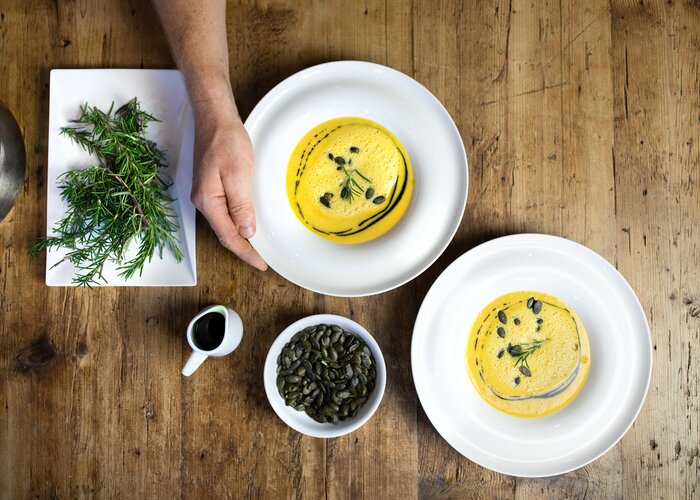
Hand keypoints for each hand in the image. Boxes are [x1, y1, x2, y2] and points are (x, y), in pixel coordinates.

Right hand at [190, 106, 267, 270]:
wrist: (214, 118)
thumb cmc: (225, 141)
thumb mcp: (237, 174)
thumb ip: (241, 205)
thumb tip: (246, 232)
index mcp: (208, 201)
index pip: (228, 236)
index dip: (246, 253)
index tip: (261, 264)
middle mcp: (203, 201)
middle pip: (224, 233)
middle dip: (243, 249)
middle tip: (262, 260)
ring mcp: (206, 194)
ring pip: (224, 223)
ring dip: (240, 237)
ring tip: (257, 248)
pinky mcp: (212, 186)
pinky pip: (225, 212)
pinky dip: (237, 222)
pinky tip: (248, 224)